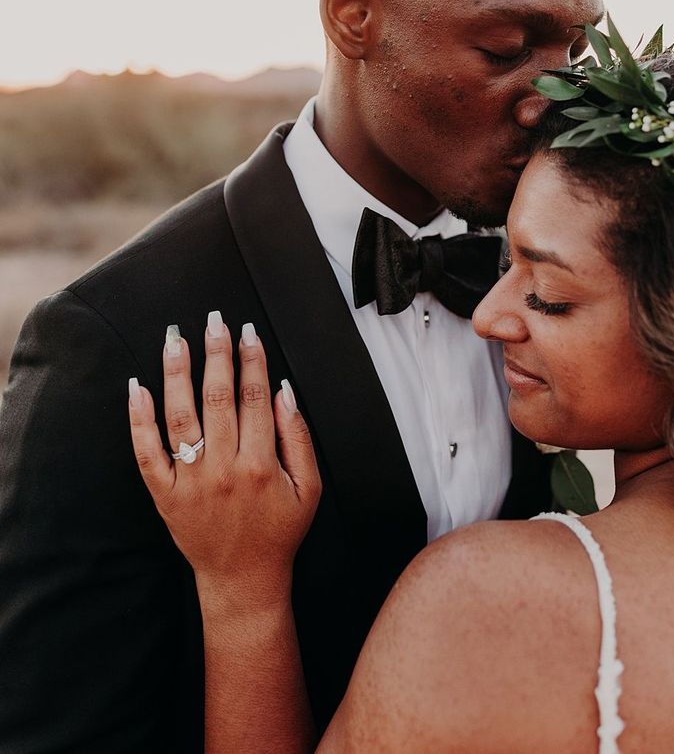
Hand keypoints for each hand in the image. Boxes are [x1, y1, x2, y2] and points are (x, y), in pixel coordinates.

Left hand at [127, 315, 321, 609]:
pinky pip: (147, 452)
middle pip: (217, 398)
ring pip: (180, 417)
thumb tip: (284, 391)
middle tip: (213, 320)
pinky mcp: (165, 495)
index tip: (247, 331)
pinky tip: (137, 388)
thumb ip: (298, 438)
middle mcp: (223, 469)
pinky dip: (139, 420)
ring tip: (175, 339)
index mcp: (260, 465)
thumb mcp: (310, 489)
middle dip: (216, 354)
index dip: (252, 360)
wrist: (242, 580)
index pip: (255, 398)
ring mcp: (190, 482)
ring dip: (177, 374)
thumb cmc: (279, 531)